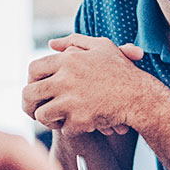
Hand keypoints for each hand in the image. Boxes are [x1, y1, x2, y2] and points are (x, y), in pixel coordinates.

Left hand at [22, 35, 154, 136]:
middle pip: (29, 93)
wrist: (140, 96)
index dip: (31, 81)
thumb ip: (74, 41)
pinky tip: (78, 124)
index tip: (36, 88)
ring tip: (55, 119)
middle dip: (29, 104)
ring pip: (41, 115)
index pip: (33, 69)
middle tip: (34, 110)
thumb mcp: (101, 47)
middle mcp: (65, 79)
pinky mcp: (79, 120)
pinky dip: (69, 128)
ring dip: (47, 119)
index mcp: (68, 60)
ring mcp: (71, 100)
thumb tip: (51, 43)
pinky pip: (62, 128)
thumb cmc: (121, 71)